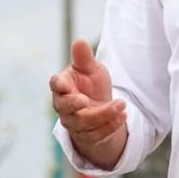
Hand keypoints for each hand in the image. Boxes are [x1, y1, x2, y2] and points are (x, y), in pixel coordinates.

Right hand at [48, 40, 127, 157]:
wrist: (99, 106)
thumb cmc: (90, 84)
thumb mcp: (91, 69)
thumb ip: (84, 58)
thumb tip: (79, 41)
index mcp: (62, 86)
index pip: (55, 85)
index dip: (58, 85)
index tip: (64, 84)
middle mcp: (64, 106)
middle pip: (66, 107)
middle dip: (74, 104)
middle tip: (85, 100)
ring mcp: (73, 122)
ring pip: (84, 122)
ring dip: (103, 115)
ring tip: (122, 104)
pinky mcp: (86, 135)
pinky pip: (96, 134)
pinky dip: (110, 126)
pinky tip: (123, 115)